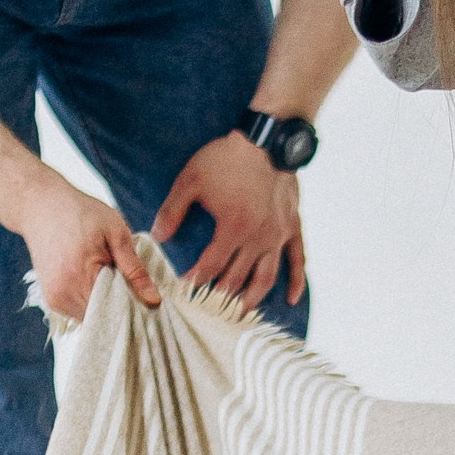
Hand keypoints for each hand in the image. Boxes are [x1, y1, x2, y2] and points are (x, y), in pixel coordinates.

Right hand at [16, 167, 162, 319]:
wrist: (41, 206)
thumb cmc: (81, 213)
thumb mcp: (116, 233)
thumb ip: (135, 269)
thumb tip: (154, 301)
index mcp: (80, 277)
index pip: (117, 310)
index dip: (137, 305)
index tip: (151, 298)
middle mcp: (63, 295)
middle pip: (106, 317)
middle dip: (124, 306)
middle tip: (135, 284)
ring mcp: (55, 300)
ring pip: (94, 317)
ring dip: (109, 304)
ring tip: (113, 278)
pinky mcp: (52, 300)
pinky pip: (82, 311)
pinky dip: (95, 301)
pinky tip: (99, 281)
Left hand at [151, 130, 305, 309]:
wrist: (266, 140)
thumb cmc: (227, 158)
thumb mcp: (191, 180)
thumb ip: (172, 211)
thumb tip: (156, 236)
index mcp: (232, 229)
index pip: (210, 266)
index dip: (195, 282)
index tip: (184, 292)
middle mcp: (257, 239)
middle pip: (237, 278)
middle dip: (219, 297)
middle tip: (207, 310)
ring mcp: (278, 235)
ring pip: (266, 277)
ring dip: (252, 299)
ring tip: (240, 314)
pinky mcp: (292, 227)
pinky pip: (298, 260)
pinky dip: (296, 282)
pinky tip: (290, 300)